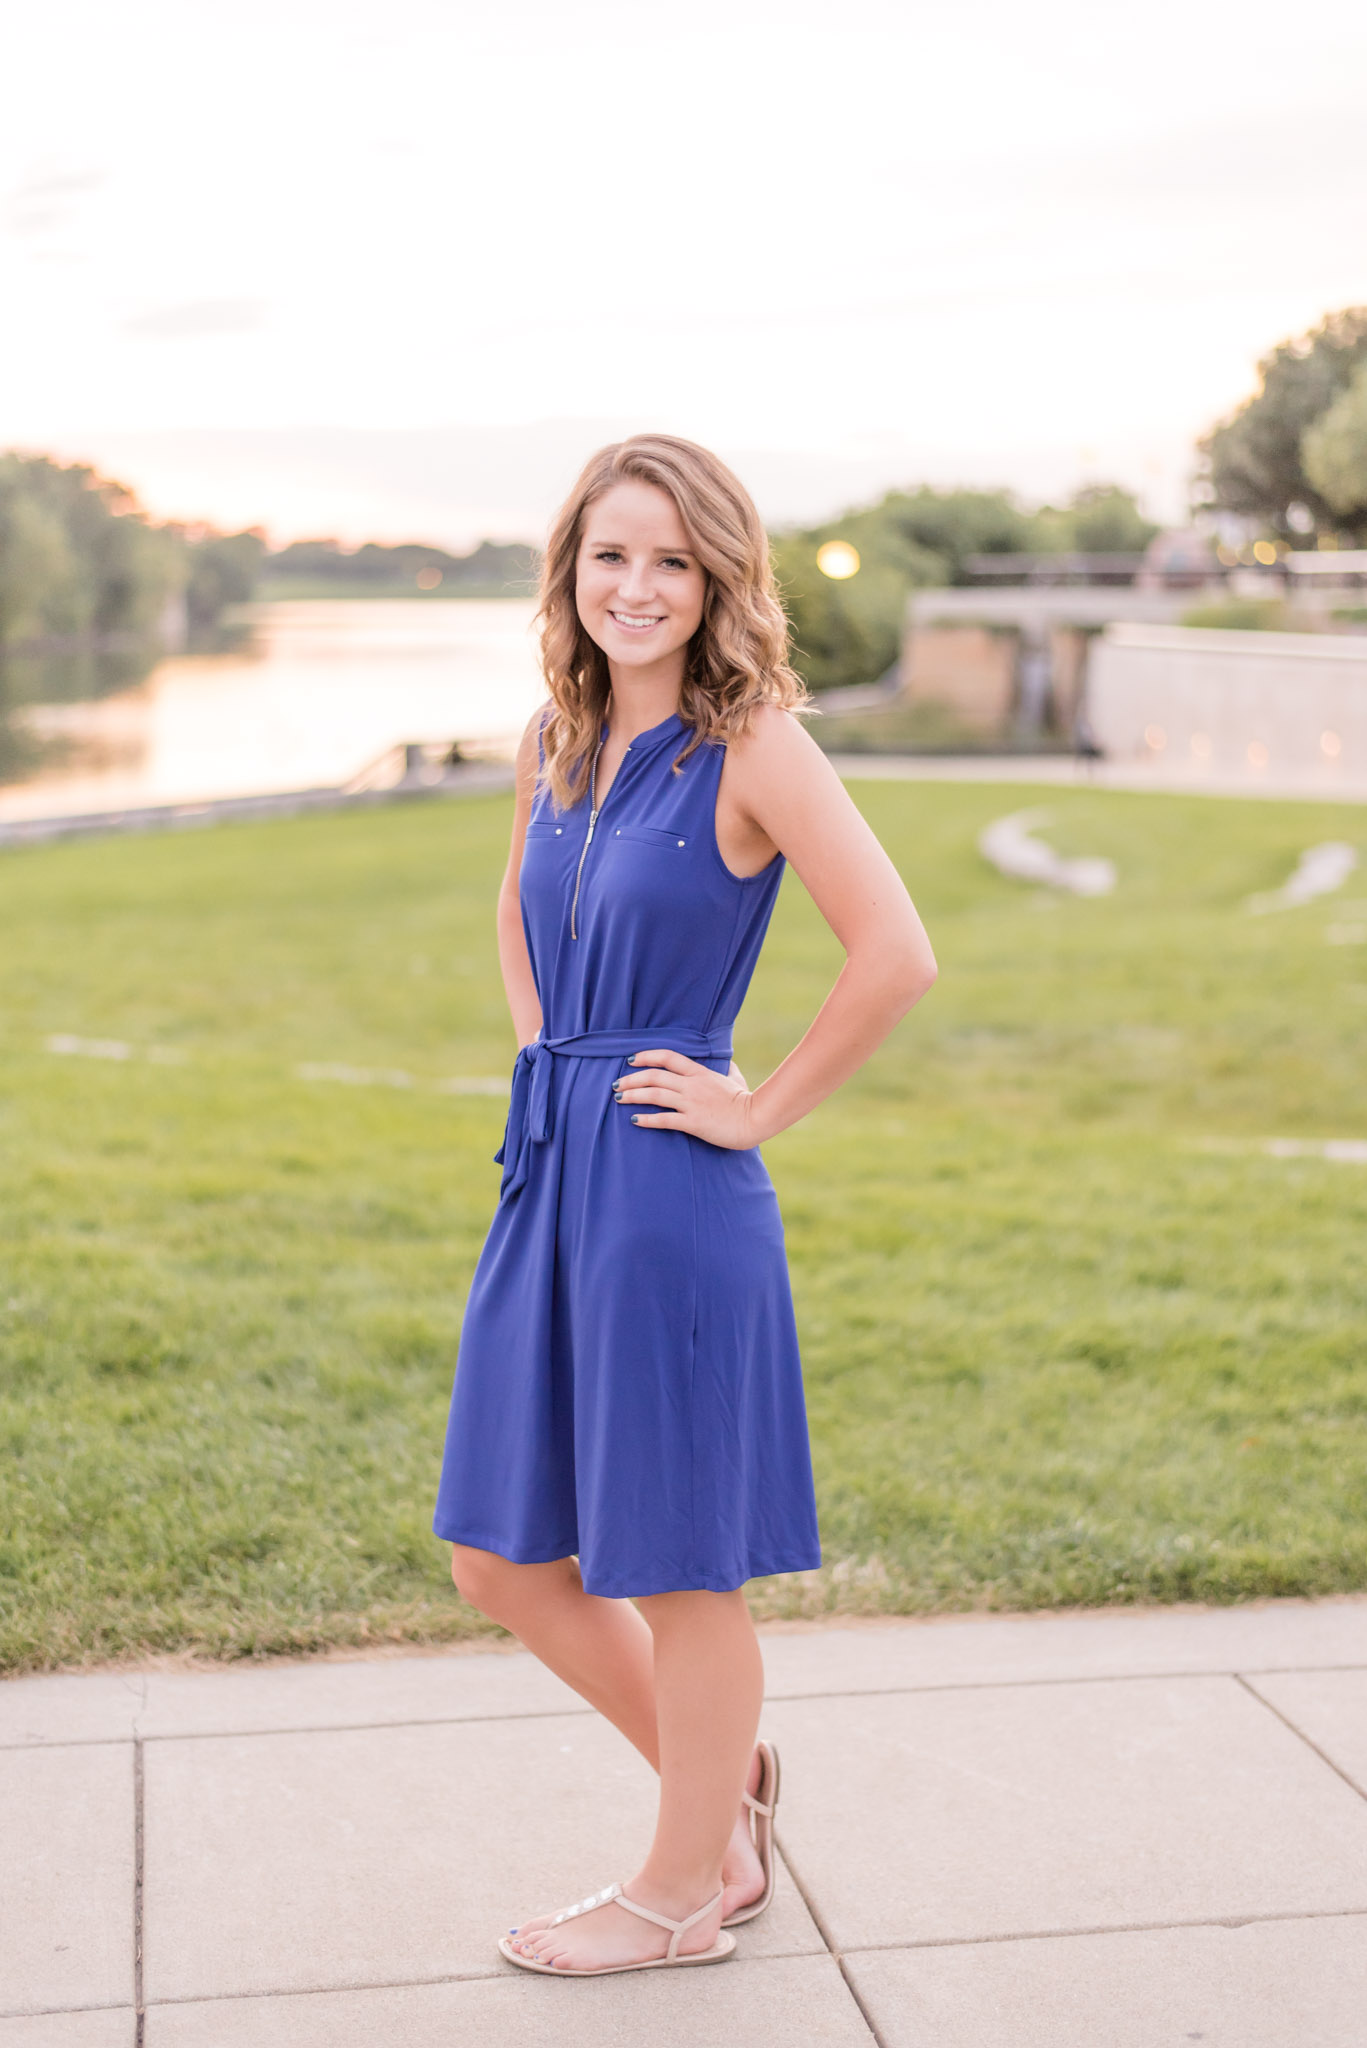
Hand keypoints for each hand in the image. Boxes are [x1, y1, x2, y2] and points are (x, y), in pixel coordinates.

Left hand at [613, 1050, 760, 1149]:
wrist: (755, 1119)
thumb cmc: (746, 1100)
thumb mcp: (736, 1079)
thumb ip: (727, 1070)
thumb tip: (728, 1066)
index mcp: (699, 1072)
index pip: (667, 1057)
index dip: (646, 1056)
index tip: (631, 1060)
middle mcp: (692, 1085)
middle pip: (654, 1076)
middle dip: (631, 1079)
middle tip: (617, 1083)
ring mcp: (692, 1103)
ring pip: (654, 1095)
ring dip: (633, 1096)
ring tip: (619, 1098)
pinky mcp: (693, 1122)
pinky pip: (664, 1119)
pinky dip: (647, 1119)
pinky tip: (635, 1120)